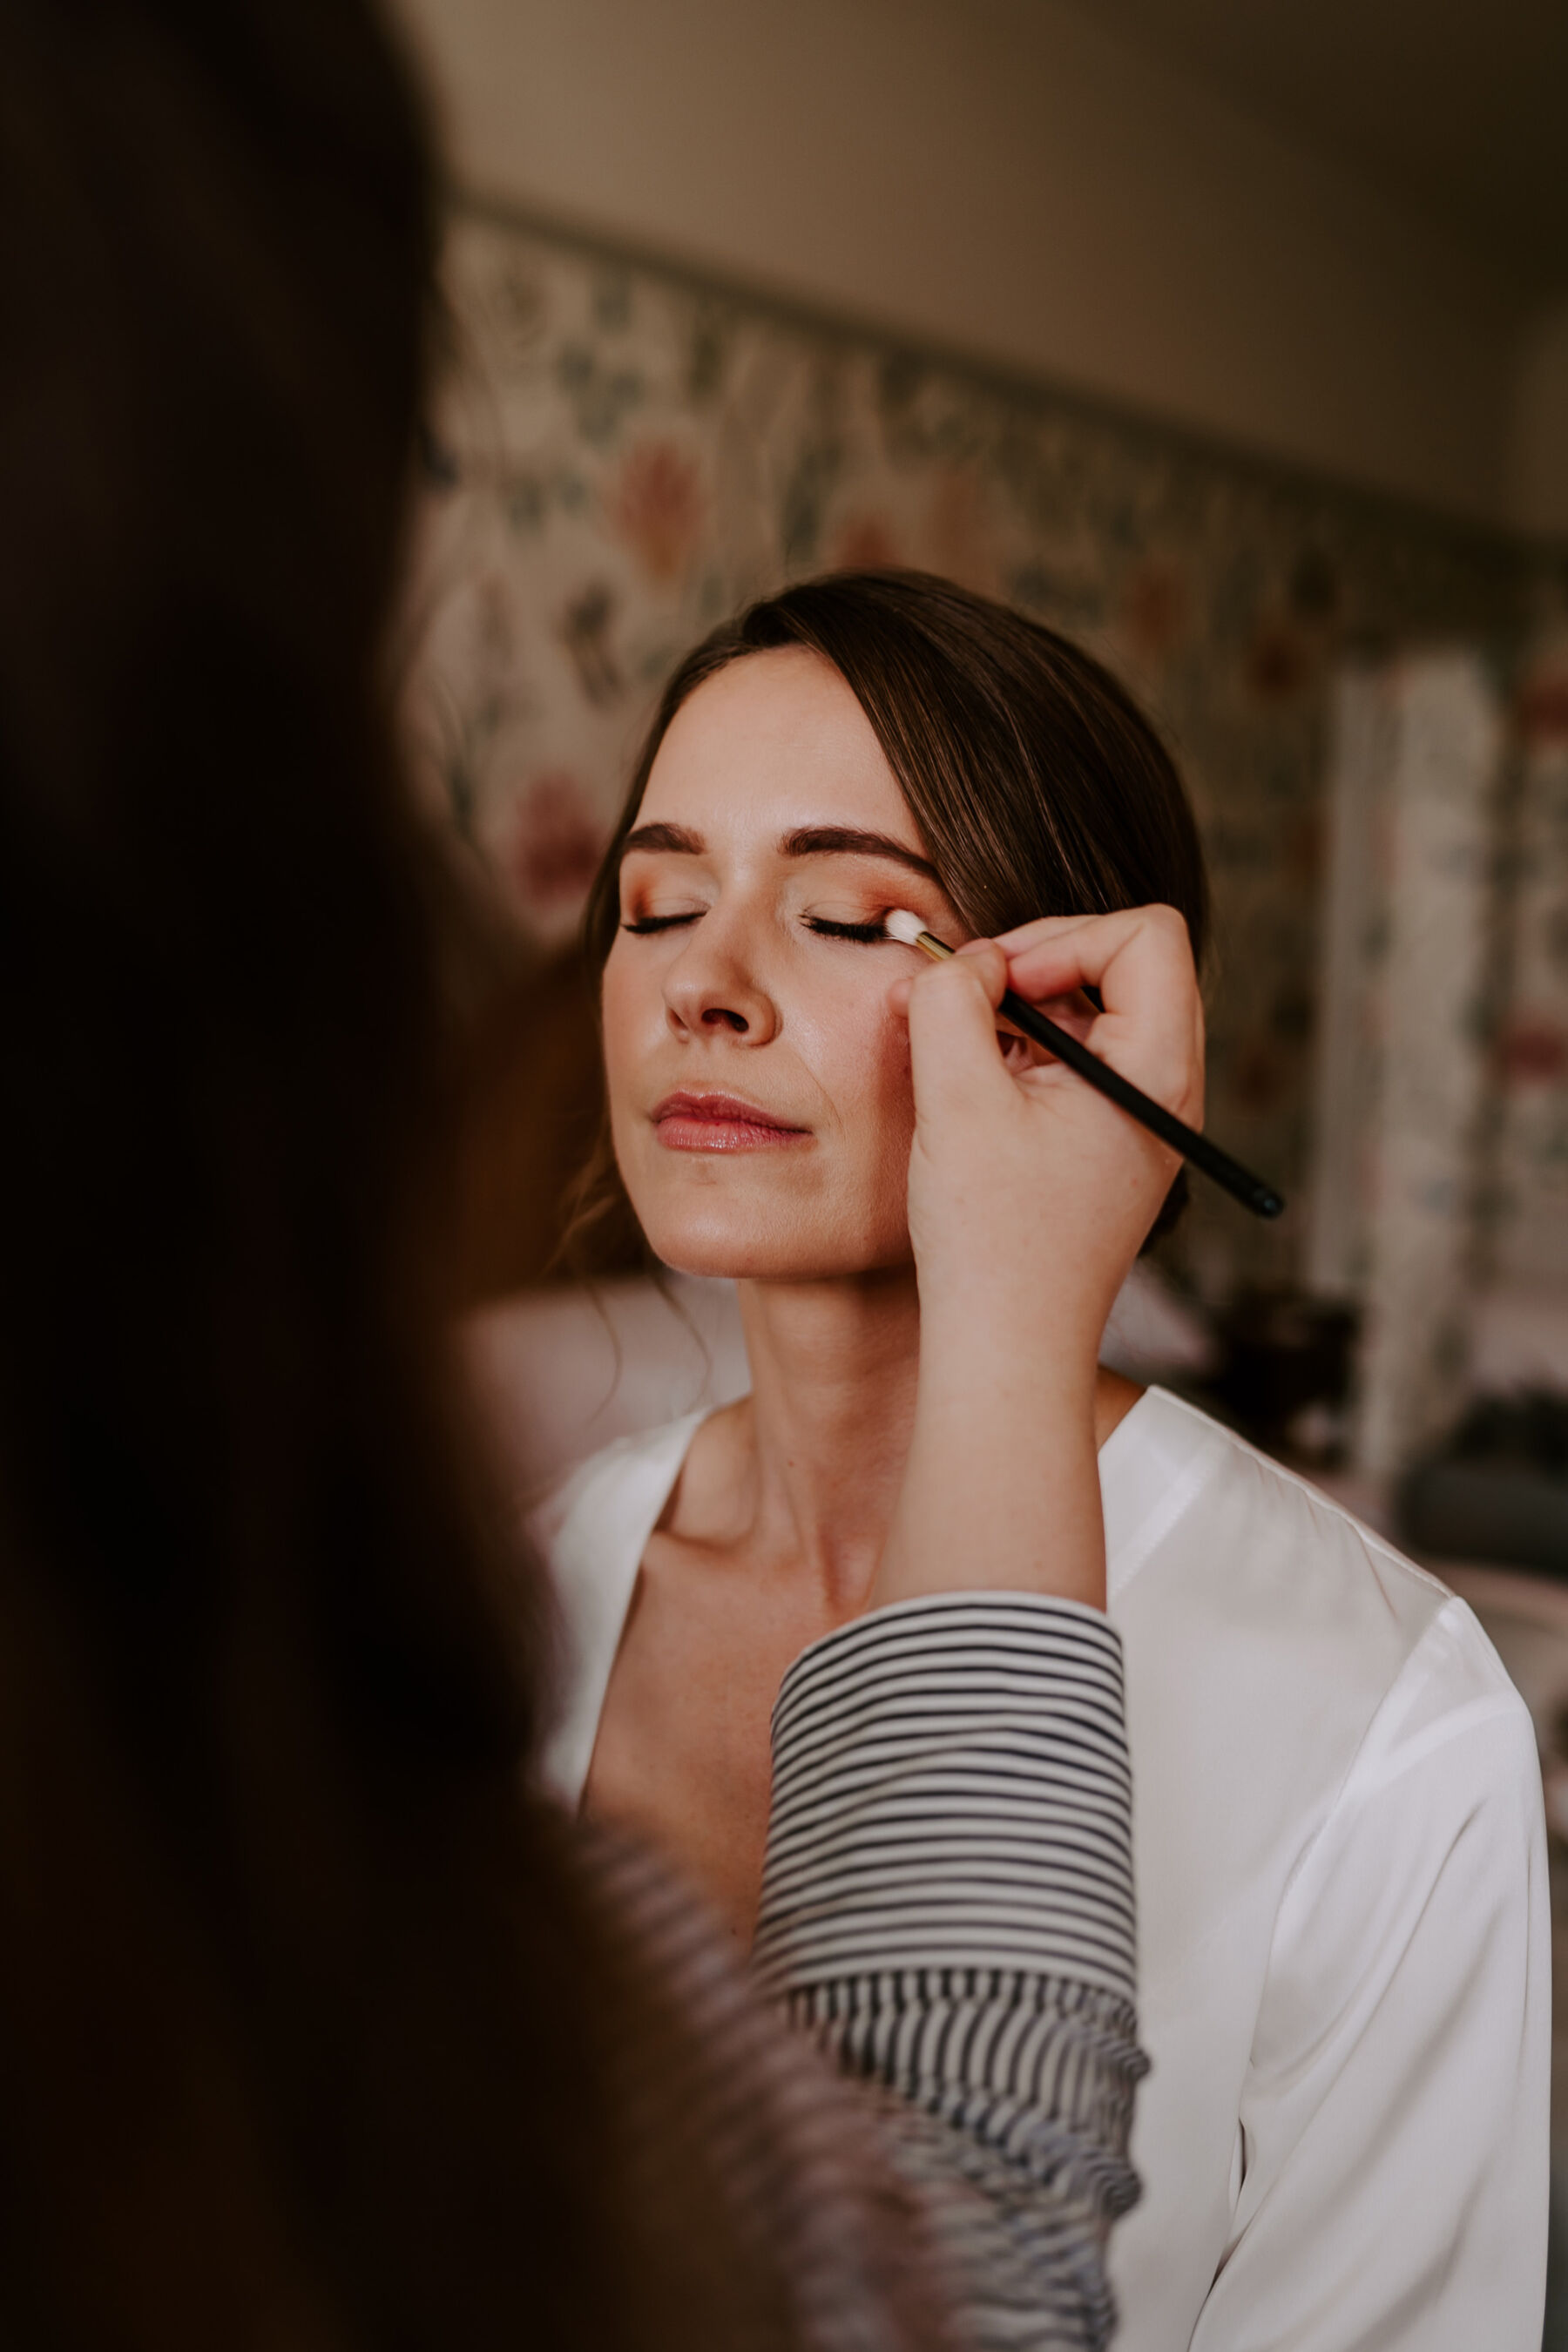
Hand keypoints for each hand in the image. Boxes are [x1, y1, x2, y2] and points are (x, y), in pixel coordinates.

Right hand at [899, 904, 1202, 1377]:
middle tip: (966, 1002)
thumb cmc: (993, 1241)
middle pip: (1121, 963)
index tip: (999, 986)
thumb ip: (952, 1002)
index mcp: (1158, 1072)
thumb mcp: (959, 1100)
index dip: (1063, 938)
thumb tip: (959, 961)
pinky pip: (1074, 1061)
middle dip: (1035, 964)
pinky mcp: (1107, 1143)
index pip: (1145, 935)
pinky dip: (1019, 1054)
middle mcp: (1167, 1090)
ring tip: (955, 1052)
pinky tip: (969, 1094)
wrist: (1007, 1349)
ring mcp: (1140, 1119)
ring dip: (1019, 1011)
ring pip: (1092, 1010)